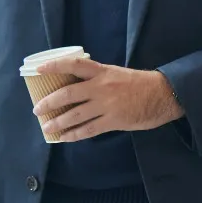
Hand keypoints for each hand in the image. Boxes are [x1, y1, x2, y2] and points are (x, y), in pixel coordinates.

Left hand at [33, 57, 184, 142]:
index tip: (39, 69)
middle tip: (37, 109)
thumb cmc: (140, 84)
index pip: (73, 65)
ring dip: (58, 122)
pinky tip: (64, 138)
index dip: (54, 66)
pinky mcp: (114, 121)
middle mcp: (101, 87)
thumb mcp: (117, 74)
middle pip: (68, 94)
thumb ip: (98, 79)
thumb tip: (77, 87)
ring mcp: (107, 105)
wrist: (164, 94)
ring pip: (75, 115)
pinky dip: (74, 134)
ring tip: (46, 127)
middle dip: (49, 102)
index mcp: (102, 71)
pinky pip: (88, 130)